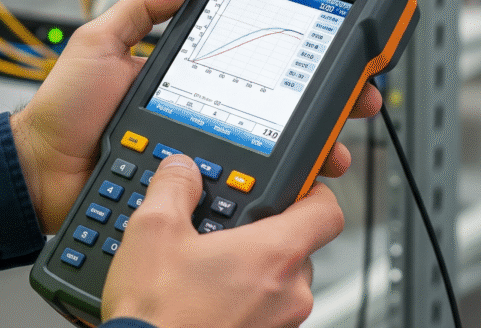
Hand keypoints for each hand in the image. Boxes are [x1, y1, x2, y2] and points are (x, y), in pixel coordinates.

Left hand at [10, 0, 381, 233]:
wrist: (42, 172)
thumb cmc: (66, 109)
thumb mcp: (100, 41)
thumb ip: (141, 8)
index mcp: (184, 78)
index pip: (247, 64)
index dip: (286, 60)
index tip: (321, 54)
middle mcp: (200, 114)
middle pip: (272, 109)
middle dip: (319, 104)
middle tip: (352, 98)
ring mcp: (199, 153)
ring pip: (268, 151)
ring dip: (311, 146)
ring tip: (336, 143)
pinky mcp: (192, 189)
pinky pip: (241, 187)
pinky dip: (277, 185)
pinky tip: (302, 179)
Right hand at [102, 155, 343, 327]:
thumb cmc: (158, 313)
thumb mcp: (153, 229)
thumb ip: (174, 186)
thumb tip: (182, 168)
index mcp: (274, 254)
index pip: (326, 210)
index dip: (311, 189)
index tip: (290, 184)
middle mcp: (290, 293)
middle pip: (296, 243)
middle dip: (261, 231)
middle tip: (220, 228)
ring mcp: (281, 324)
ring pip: (279, 279)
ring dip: (250, 268)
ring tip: (203, 266)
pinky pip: (266, 309)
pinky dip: (244, 298)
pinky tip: (203, 296)